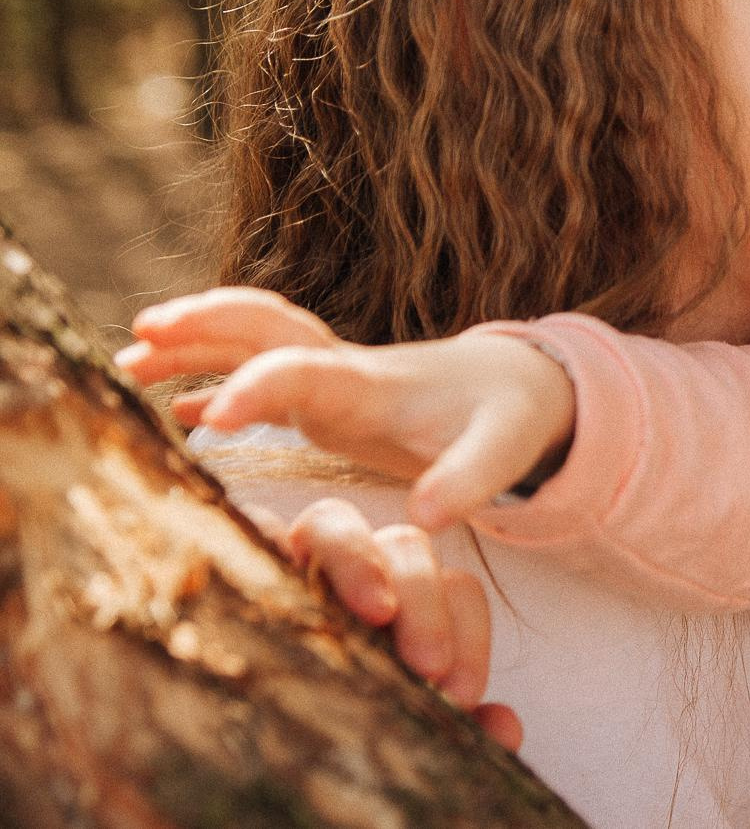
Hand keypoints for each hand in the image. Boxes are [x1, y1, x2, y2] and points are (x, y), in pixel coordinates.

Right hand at [118, 287, 575, 529]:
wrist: (525, 385)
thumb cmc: (512, 418)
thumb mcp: (505, 449)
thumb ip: (470, 480)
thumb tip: (428, 520)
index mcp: (372, 383)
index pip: (300, 369)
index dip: (253, 388)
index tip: (203, 419)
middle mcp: (345, 370)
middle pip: (264, 328)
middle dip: (204, 326)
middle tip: (140, 335)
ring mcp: (335, 379)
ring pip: (254, 343)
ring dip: (196, 345)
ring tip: (128, 361)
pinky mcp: (334, 396)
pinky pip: (265, 375)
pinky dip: (219, 384)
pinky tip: (180, 409)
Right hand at [247, 496, 522, 751]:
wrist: (266, 743)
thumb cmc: (347, 727)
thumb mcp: (405, 731)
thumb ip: (460, 725)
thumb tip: (505, 726)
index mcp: (412, 604)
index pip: (457, 590)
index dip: (467, 634)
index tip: (460, 693)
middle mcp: (362, 571)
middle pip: (405, 546)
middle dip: (423, 599)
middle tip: (427, 665)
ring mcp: (300, 560)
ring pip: (332, 521)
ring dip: (357, 560)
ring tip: (375, 612)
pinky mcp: (244, 560)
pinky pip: (255, 527)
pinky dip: (266, 536)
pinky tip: (277, 584)